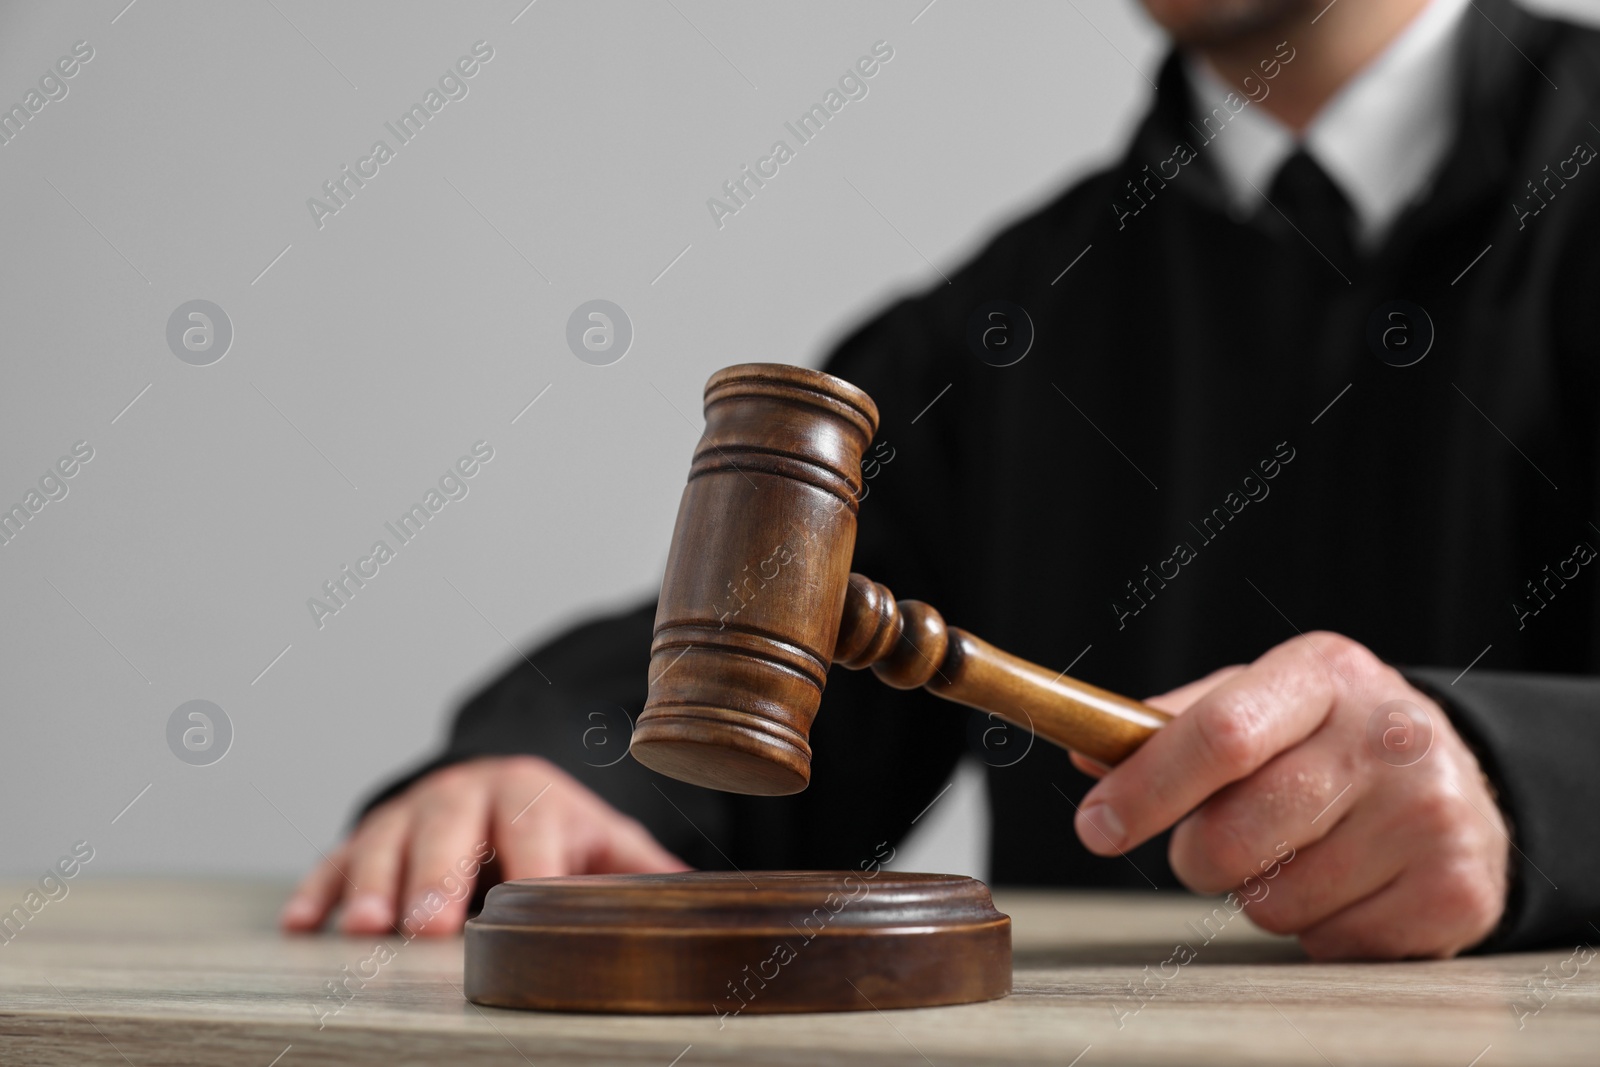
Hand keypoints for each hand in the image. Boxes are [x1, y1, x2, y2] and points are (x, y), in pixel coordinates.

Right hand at [280, 755, 688, 935]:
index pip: (534, 827)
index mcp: (534, 794)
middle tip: (428, 927)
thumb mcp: (606, 843)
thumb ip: (646, 873)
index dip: (532, 866)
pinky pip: (337, 855)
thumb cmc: (557, 830)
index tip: (532, 902)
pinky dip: (320, 888)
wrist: (500, 788)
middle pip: (452, 827)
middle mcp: (470, 793)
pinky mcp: (371, 831)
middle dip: (438, 876)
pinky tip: (302, 923)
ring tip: (366, 931)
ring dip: (374, 883)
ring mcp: (414, 810)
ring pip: (389, 838)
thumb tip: (713, 904)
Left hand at [1070, 633, 1509, 959]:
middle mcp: (1389, 737)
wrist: (1456, 777)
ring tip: (1300, 852)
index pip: (1222, 734)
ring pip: (1276, 901)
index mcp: (1325, 674)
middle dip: (1198, 856)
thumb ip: (1171, 726)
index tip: (1096, 826)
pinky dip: (1317, 928)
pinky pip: (1328, 944)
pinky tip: (1349, 884)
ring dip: (1261, 893)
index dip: (1146, 788)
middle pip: (1235, 834)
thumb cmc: (1326, 738)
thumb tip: (1087, 752)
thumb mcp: (1258, 701)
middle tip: (1215, 844)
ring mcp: (1430, 815)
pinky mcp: (1455, 892)